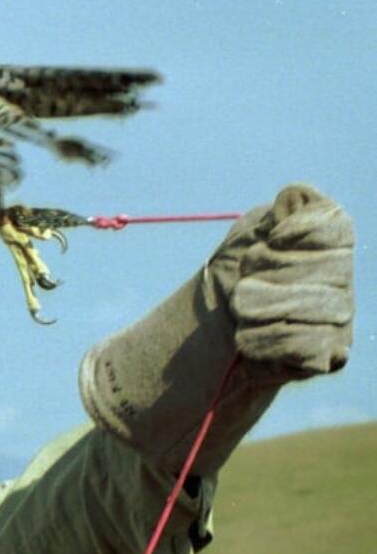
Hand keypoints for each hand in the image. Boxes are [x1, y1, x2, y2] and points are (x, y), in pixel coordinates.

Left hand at [215, 184, 353, 377]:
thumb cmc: (231, 278)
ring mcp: (342, 320)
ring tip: (241, 311)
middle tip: (244, 282)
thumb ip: (277, 214)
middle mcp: (344, 282)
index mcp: (330, 247)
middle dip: (270, 272)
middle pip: (326, 268)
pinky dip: (266, 340)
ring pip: (315, 307)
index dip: (299, 232)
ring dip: (260, 308)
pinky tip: (248, 338)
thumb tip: (294, 198)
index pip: (336, 228)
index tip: (270, 240)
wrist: (209, 333)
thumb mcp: (249, 234)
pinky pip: (308, 345)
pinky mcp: (331, 355)